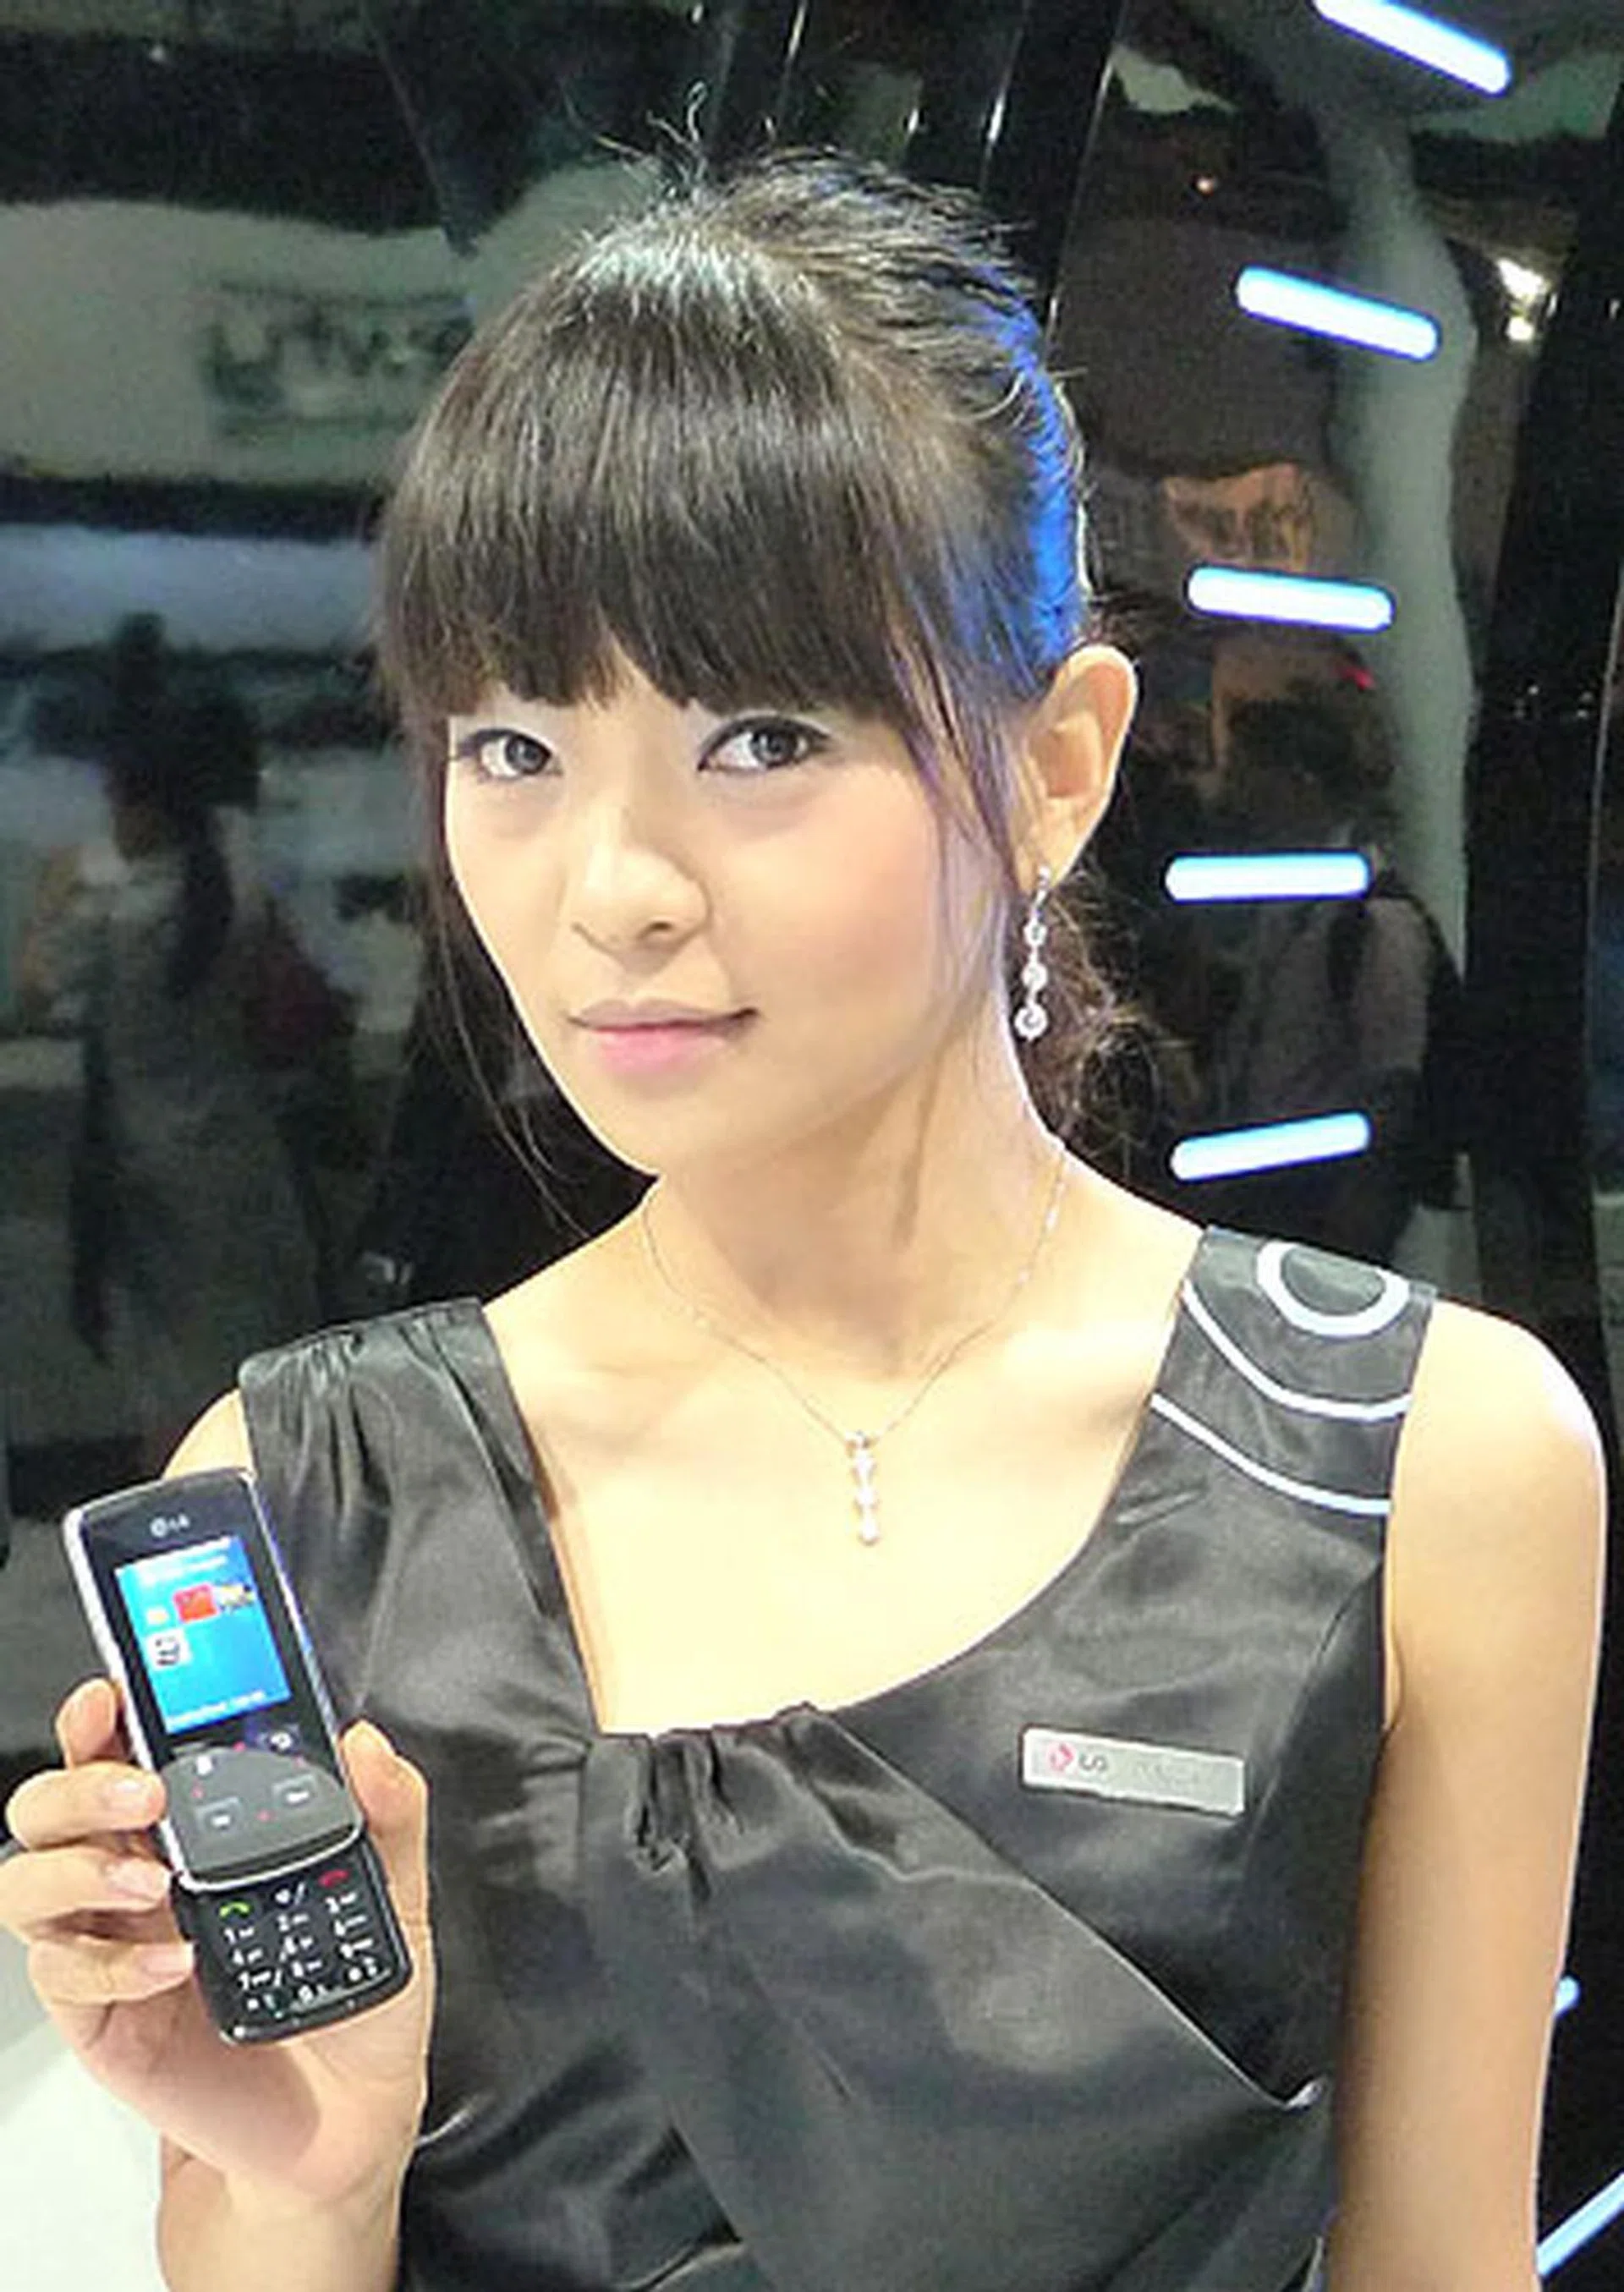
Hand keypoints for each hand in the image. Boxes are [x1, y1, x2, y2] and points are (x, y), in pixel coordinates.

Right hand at [0, 1679, 435, 2207]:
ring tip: (152, 1881)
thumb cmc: (359, 2001)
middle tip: (143, 1791)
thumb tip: (366, 1744)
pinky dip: (109, 1964)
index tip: (115, 1690)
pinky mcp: (103, 2018)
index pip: (127, 1750)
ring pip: (28, 1883)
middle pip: (53, 1807)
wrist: (348, 2121)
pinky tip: (171, 1964)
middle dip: (80, 1783)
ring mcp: (113, 1944)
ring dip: (77, 1868)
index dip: (105, 1714)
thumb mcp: (395, 1897)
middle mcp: (140, 1875)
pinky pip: (63, 1977)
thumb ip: (390, 1814)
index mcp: (199, 1828)